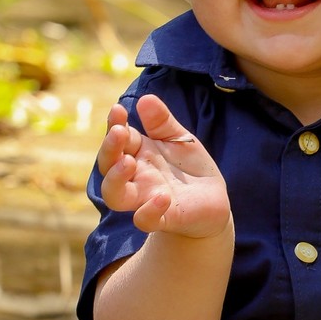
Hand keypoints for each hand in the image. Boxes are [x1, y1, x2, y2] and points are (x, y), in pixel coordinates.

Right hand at [95, 94, 230, 237]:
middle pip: (108, 166)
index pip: (118, 139)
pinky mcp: (163, 219)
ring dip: (116, 178)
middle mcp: (136, 177)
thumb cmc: (190, 168)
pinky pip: (145, 221)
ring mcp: (146, 199)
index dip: (115, 124)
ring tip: (129, 162)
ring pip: (115, 196)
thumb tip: (145, 99)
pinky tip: (163, 197)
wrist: (212, 202)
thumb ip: (163, 122)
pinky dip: (149, 211)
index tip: (118, 110)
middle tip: (119, 132)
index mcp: (138, 153)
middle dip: (109, 149)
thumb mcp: (179, 139)